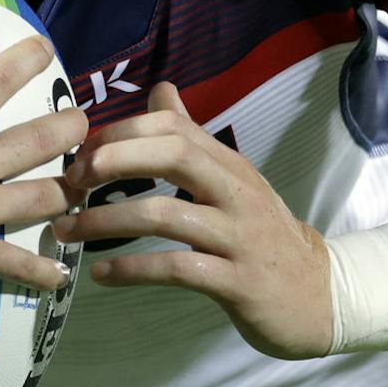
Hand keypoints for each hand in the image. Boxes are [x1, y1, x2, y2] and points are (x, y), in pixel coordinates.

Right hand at [0, 0, 85, 303]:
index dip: (28, 58)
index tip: (45, 48)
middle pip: (42, 140)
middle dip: (71, 127)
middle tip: (81, 123)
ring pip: (45, 198)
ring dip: (69, 190)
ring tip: (81, 184)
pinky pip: (17, 264)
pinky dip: (43, 271)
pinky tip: (61, 273)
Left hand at [52, 83, 332, 358]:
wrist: (319, 297)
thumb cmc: (263, 237)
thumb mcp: (233, 181)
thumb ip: (193, 138)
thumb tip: (161, 89)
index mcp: (230, 166)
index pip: (174, 128)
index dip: (123, 131)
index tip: (81, 151)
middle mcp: (236, 193)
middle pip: (174, 155)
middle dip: (115, 160)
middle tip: (70, 180)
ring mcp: (239, 237)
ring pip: (166, 215)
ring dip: (107, 221)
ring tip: (68, 230)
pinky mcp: (239, 282)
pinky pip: (177, 269)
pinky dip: (133, 270)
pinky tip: (101, 277)